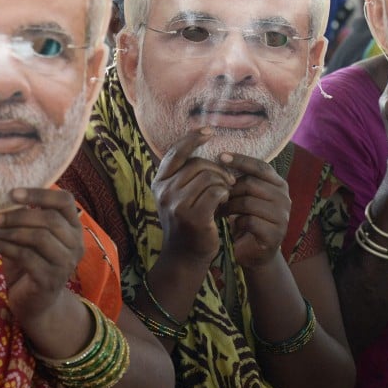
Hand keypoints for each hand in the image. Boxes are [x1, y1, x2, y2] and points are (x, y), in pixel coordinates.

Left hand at [0, 188, 83, 327]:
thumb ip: (27, 219)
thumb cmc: (31, 265)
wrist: (35, 304)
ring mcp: (65, 263)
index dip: (39, 194)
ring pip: (39, 237)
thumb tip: (6, 194)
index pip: (65, 201)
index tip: (12, 194)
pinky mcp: (50, 279)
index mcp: (74, 229)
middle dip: (18, 215)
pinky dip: (6, 247)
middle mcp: (75, 245)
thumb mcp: (31, 238)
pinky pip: (27, 256)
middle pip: (50, 219)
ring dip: (11, 231)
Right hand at [151, 128, 234, 263]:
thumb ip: (184, 174)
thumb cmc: (187, 221)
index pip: (176, 152)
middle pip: (198, 164)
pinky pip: (216, 192)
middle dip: (217, 170)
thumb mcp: (178, 195)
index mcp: (159, 182)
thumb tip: (199, 141)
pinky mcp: (193, 216)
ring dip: (223, 183)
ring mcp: (176, 204)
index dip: (192, 139)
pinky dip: (225, 194)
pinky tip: (224, 203)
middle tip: (228, 180)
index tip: (208, 131)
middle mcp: (164, 191)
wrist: (185, 255)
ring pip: (209, 177)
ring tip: (226, 193)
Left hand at [217, 151, 288, 267]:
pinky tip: (232, 226)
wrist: (255, 253)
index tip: (220, 157)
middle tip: (215, 196)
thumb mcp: (245, 197)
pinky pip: (250, 221)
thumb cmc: (247, 220)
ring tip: (220, 210)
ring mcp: (283, 216)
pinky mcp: (276, 234)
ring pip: (249, 202)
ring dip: (230, 206)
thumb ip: (242, 181)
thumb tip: (221, 157)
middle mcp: (285, 198)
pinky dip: (236, 222)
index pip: (261, 166)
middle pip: (251, 184)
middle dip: (230, 189)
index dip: (241, 160)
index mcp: (279, 185)